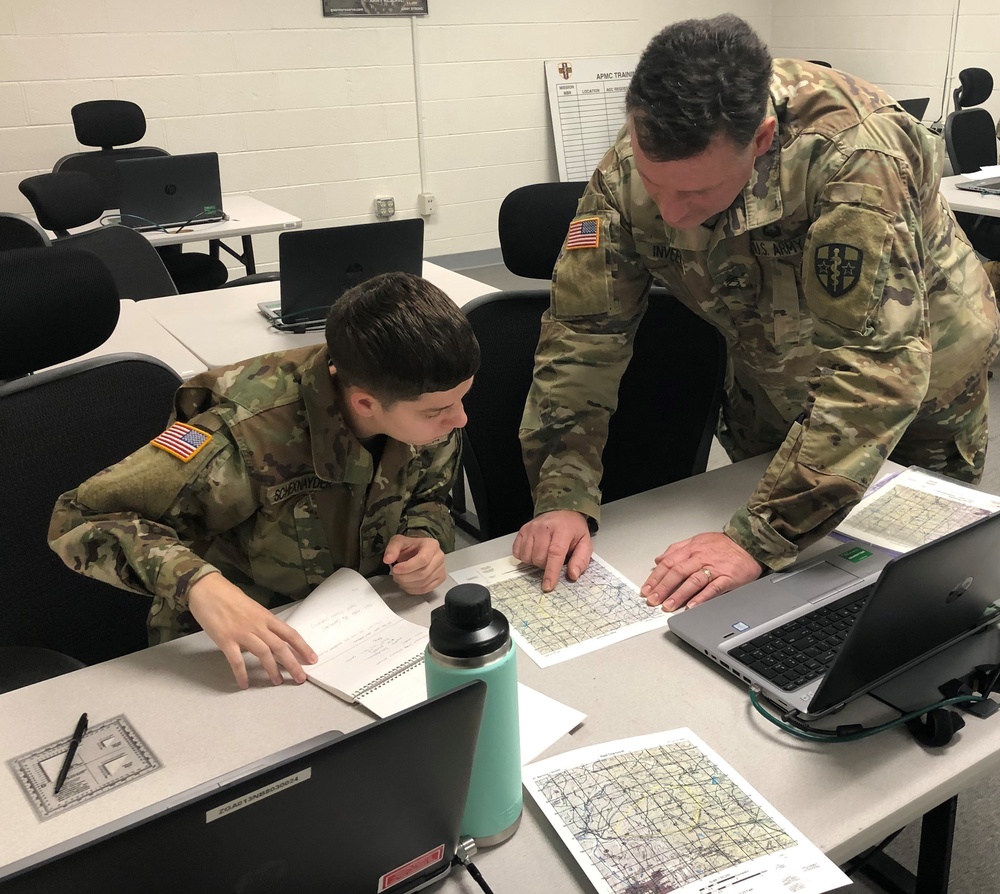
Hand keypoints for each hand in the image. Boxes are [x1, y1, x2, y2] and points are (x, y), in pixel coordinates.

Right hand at [187, 572, 317, 689]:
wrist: (206, 588)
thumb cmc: (227, 595)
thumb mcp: (251, 607)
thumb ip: (260, 623)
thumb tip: (265, 638)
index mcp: (265, 616)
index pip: (289, 634)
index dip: (302, 647)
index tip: (312, 659)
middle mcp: (257, 625)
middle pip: (280, 646)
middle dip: (293, 664)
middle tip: (300, 678)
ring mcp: (242, 632)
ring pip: (263, 653)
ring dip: (272, 669)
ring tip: (277, 682)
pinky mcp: (225, 640)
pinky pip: (236, 660)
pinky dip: (241, 673)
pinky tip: (244, 684)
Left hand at [384, 534, 446, 594]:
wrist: (418, 550)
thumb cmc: (410, 546)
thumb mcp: (398, 542)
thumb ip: (392, 549)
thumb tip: (388, 559)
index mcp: (432, 545)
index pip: (422, 559)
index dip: (407, 567)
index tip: (395, 569)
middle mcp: (439, 557)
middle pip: (423, 573)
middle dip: (405, 577)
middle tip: (395, 575)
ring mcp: (441, 569)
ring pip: (424, 583)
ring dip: (408, 584)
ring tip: (399, 579)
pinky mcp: (440, 579)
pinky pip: (426, 589)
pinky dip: (413, 590)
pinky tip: (406, 584)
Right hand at [512, 510, 592, 591]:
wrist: (562, 510)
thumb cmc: (573, 529)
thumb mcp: (585, 543)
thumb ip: (581, 560)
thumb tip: (572, 575)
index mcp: (562, 530)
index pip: (555, 553)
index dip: (551, 572)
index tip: (548, 586)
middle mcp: (544, 527)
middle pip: (539, 558)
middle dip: (546, 566)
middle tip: (553, 559)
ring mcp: (531, 528)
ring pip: (528, 557)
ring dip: (535, 562)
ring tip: (544, 554)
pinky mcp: (523, 530)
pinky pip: (518, 552)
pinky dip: (525, 557)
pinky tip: (534, 551)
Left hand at [642, 531, 761, 611]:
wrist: (750, 543)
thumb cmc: (723, 544)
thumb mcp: (697, 540)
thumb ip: (676, 549)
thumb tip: (659, 559)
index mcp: (691, 549)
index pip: (668, 563)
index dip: (655, 577)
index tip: (647, 590)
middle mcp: (700, 557)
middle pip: (677, 572)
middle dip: (663, 588)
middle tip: (653, 600)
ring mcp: (714, 568)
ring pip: (693, 581)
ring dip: (679, 595)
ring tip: (668, 606)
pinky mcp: (728, 578)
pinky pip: (713, 589)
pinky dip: (702, 598)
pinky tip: (692, 606)